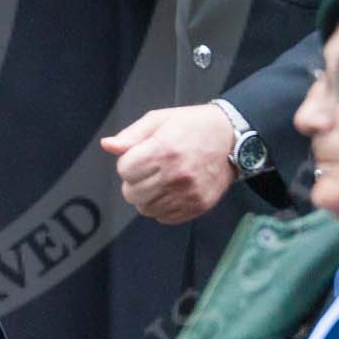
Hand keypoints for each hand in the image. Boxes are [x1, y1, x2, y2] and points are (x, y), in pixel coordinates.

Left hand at [100, 103, 238, 223]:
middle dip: (134, 182)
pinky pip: (164, 218)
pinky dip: (162, 207)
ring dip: (147, 197)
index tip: (140, 156)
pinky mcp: (198, 206)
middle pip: (132, 194)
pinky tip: (171, 191)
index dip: (128, 163)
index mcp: (163, 150)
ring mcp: (188, 194)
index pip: (124, 171)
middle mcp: (175, 175)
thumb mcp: (159, 119)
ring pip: (146, 209)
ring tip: (161, 180)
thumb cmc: (192, 126)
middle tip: (149, 170)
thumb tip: (107, 145)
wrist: (230, 139)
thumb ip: (131, 135)